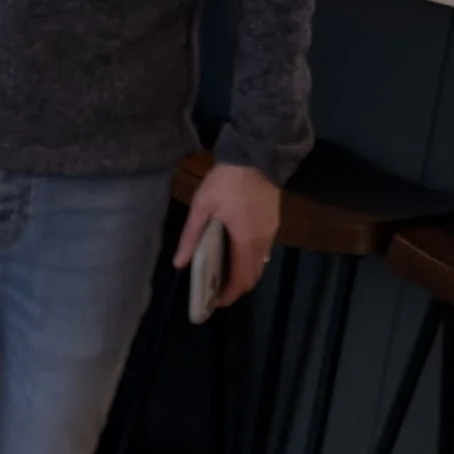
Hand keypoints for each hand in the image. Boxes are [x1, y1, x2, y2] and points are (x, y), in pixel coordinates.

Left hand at [175, 161, 280, 308]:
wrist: (257, 152)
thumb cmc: (228, 180)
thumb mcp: (202, 206)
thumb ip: (192, 236)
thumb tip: (179, 263)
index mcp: (246, 241)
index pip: (241, 279)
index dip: (229, 295)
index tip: (215, 302)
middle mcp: (263, 241)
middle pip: (253, 275)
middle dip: (236, 287)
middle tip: (217, 290)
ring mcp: (271, 230)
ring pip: (260, 263)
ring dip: (245, 272)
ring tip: (224, 272)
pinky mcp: (274, 221)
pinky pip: (264, 249)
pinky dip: (251, 258)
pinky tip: (236, 251)